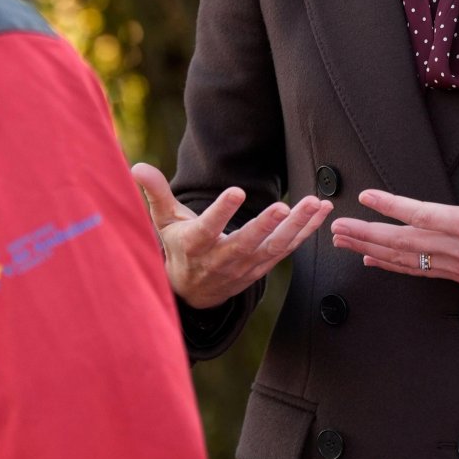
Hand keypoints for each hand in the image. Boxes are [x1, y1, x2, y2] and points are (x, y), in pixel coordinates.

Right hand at [131, 163, 331, 309]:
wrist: (193, 292)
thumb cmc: (177, 247)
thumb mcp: (163, 222)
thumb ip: (155, 193)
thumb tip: (136, 166)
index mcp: (195, 246)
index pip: (208, 229)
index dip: (221, 212)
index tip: (236, 192)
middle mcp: (222, 259)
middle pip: (247, 243)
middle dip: (266, 226)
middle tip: (281, 206)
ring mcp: (246, 266)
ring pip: (274, 248)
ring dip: (297, 226)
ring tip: (315, 203)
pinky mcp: (262, 267)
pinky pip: (287, 249)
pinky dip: (306, 231)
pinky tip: (321, 211)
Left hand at [330, 142, 458, 302]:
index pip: (424, 214)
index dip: (393, 207)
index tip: (367, 196)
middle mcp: (458, 249)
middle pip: (402, 242)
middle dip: (366, 234)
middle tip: (336, 226)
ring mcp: (454, 266)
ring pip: (403, 259)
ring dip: (369, 250)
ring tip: (341, 242)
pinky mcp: (456, 275)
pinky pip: (416, 271)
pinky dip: (390, 266)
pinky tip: (370, 261)